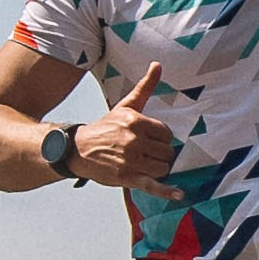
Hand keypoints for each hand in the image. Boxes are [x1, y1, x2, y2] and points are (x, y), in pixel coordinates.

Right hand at [72, 61, 177, 189]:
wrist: (79, 149)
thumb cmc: (106, 127)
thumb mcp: (126, 106)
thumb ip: (145, 87)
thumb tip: (158, 64)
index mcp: (136, 122)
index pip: (167, 134)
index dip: (161, 138)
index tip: (149, 140)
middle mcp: (134, 141)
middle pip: (168, 152)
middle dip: (160, 154)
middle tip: (145, 153)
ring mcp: (131, 161)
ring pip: (163, 168)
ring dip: (158, 168)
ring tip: (144, 164)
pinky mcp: (127, 178)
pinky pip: (153, 185)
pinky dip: (166, 191)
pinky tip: (179, 195)